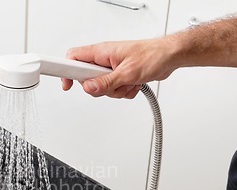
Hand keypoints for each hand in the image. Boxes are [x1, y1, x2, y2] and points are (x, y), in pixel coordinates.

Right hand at [62, 38, 176, 98]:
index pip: (73, 58)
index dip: (66, 71)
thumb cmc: (152, 55)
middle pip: (86, 79)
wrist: (170, 57)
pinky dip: (124, 91)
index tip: (66, 83)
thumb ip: (105, 82)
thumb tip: (88, 88)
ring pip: (101, 88)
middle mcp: (103, 59)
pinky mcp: (119, 76)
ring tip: (128, 82)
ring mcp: (111, 68)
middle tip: (110, 83)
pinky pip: (114, 90)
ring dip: (115, 90)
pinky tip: (133, 83)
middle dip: (99, 87)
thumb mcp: (127, 72)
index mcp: (101, 52)